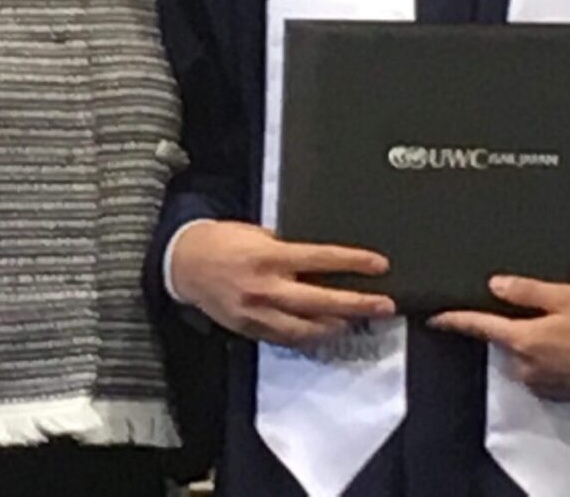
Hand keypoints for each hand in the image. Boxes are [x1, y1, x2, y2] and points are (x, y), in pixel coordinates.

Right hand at [170, 220, 396, 346]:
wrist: (184, 263)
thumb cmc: (222, 240)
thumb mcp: (256, 232)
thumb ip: (285, 247)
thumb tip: (318, 259)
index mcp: (270, 256)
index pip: (321, 259)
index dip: (353, 263)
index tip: (379, 265)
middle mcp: (267, 287)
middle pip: (322, 300)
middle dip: (358, 304)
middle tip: (385, 306)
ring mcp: (259, 312)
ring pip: (307, 328)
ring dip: (337, 325)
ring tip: (358, 321)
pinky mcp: (250, 329)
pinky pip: (287, 338)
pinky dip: (309, 336)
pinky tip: (324, 331)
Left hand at [428, 276, 569, 402]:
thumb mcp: (568, 297)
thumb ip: (528, 292)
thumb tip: (493, 286)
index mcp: (524, 340)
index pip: (479, 327)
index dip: (454, 320)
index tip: (432, 316)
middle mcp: (526, 367)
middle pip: (504, 340)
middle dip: (511, 324)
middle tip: (539, 307)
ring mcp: (542, 384)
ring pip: (523, 355)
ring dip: (532, 340)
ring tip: (562, 324)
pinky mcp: (559, 394)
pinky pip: (540, 369)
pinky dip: (546, 356)